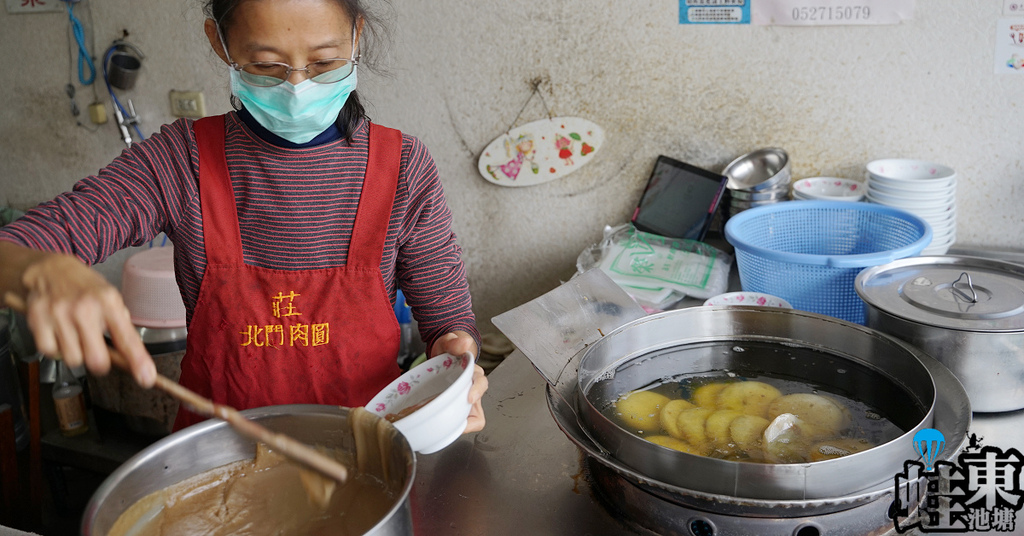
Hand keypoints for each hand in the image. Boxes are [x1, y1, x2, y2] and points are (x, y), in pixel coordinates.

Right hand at [10, 248, 154, 386]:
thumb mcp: (110, 299)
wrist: (50, 269)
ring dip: (76, 353)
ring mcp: (59, 313)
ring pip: (73, 359)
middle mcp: (84, 307)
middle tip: (96, 351)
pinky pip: (49, 351)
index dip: (137, 361)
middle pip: (96, 359)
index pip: (127, 339)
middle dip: (99, 362)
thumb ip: (121, 326)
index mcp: (108, 301)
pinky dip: (55, 348)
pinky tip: (58, 333)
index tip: (146, 378)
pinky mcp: (37, 318)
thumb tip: (135, 359)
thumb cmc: (84, 288)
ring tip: (74, 335)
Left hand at [431, 331, 486, 432]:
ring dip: (461, 422)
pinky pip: (458, 420)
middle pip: (477, 405)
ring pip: (470, 417)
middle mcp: (471, 388)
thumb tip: (465, 342)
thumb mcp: (448, 341)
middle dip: (470, 414)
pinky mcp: (454, 406)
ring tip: (447, 427)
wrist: (439, 355)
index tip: (470, 398)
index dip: (478, 391)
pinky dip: (451, 425)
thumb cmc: (447, 350)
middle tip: (459, 421)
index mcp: (473, 373)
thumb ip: (455, 341)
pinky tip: (438, 424)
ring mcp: (463, 398)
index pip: (481, 383)